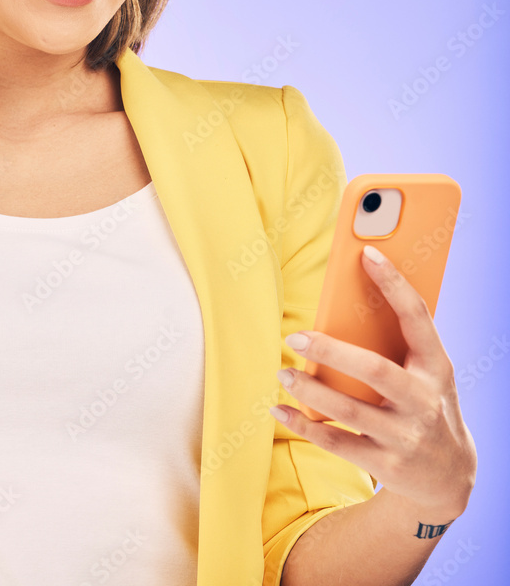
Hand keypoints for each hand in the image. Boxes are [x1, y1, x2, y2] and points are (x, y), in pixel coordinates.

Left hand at [271, 244, 476, 520]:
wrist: (450, 476)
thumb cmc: (425, 403)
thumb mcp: (426, 373)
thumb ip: (397, 342)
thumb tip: (345, 300)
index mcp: (436, 367)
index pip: (417, 318)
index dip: (394, 284)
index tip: (367, 253)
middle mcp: (424, 402)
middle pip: (374, 370)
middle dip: (331, 351)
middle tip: (294, 336)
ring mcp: (405, 436)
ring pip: (348, 411)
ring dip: (309, 390)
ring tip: (283, 372)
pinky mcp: (386, 464)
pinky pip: (336, 443)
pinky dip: (303, 425)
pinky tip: (280, 410)